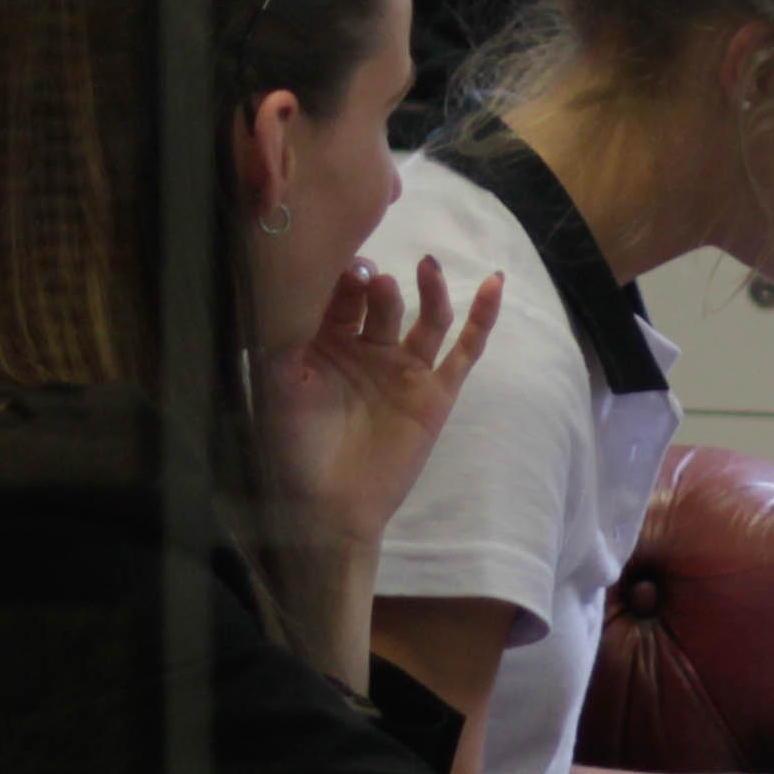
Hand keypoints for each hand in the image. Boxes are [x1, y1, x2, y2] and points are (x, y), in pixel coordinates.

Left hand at [252, 258, 501, 556]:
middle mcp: (368, 349)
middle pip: (381, 301)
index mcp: (327, 343)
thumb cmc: (294, 447)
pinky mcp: (436, 393)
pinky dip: (483, 317)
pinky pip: (465, 350)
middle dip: (375, 286)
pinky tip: (495, 284)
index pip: (341, 296)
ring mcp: (405, 369)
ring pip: (426, 317)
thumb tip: (294, 283)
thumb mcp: (279, 382)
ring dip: (429, 289)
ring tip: (426, 266)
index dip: (342, 278)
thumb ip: (286, 335)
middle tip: (369, 278)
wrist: (328, 507)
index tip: (340, 266)